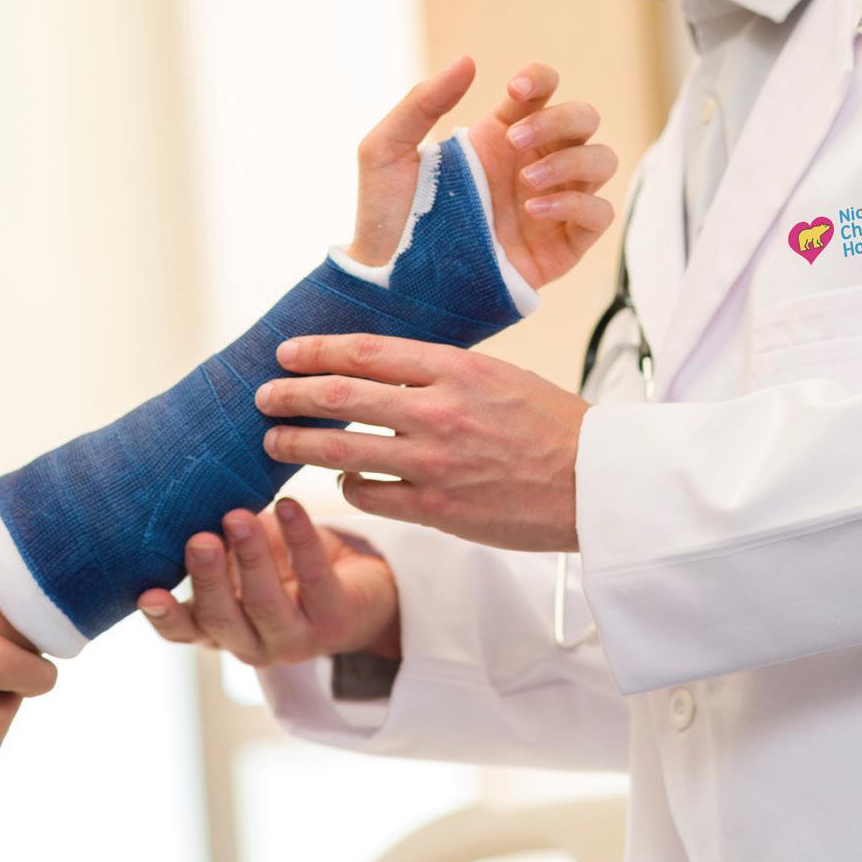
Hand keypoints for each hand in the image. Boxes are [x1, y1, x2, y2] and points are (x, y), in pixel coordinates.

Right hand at [135, 497, 399, 666]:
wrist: (357, 593)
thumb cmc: (282, 569)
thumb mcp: (239, 561)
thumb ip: (213, 545)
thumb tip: (180, 499)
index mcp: (218, 631)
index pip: (183, 631)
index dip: (164, 617)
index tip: (148, 594)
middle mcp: (251, 644)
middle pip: (221, 619)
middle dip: (209, 579)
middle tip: (200, 541)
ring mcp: (294, 640)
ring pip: (266, 603)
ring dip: (250, 558)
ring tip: (238, 518)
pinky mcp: (335, 621)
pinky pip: (314, 576)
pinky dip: (299, 537)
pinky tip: (289, 506)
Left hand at [256, 334, 590, 550]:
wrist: (597, 485)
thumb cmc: (552, 427)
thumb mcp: (500, 377)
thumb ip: (442, 370)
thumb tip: (382, 363)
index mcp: (456, 369)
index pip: (364, 351)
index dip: (315, 351)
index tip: (286, 353)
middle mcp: (439, 412)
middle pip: (340, 396)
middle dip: (290, 396)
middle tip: (263, 397)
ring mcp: (435, 464)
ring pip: (341, 448)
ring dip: (298, 443)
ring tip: (274, 440)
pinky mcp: (437, 511)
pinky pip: (369, 495)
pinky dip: (346, 485)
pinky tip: (343, 479)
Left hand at [348, 57, 618, 290]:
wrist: (390, 282)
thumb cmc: (386, 217)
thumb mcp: (387, 151)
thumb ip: (422, 102)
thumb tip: (467, 61)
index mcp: (498, 135)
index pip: (542, 90)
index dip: (540, 79)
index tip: (514, 89)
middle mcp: (531, 164)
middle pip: (585, 118)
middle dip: (561, 119)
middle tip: (515, 141)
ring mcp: (551, 204)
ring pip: (602, 161)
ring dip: (571, 162)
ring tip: (527, 183)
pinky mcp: (562, 245)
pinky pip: (599, 213)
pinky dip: (576, 204)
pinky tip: (531, 212)